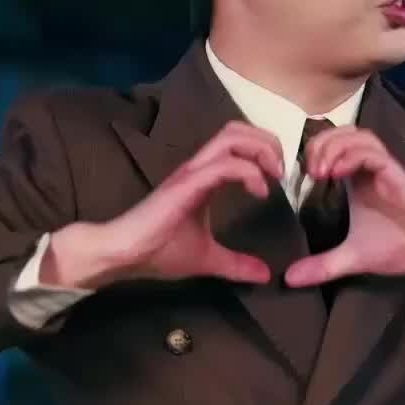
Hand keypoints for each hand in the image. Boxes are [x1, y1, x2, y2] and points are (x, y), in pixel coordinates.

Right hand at [43, 124, 284, 289]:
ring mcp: (192, 172)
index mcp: (204, 177)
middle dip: (267, 143)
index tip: (279, 179)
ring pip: (232, 138)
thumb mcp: (208, 259)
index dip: (264, 151)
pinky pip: (225, 165)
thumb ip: (236, 264)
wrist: (124, 254)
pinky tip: (260, 192)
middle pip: (237, 130)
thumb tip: (264, 274)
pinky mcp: (187, 184)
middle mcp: (199, 167)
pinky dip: (249, 172)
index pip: (237, 144)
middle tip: (281, 171)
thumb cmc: (159, 250)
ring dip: (261, 150)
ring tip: (274, 175)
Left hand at [282, 127, 404, 287]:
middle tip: (308, 171)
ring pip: (358, 136)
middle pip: (342, 132)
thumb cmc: (403, 247)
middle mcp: (371, 170)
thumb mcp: (354, 258)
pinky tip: (337, 174)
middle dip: (319, 143)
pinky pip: (374, 153)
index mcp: (358, 181)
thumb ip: (323, 265)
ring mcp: (386, 171)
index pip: (333, 147)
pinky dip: (352, 156)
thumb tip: (289, 279)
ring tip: (320, 172)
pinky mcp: (399, 176)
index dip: (313, 153)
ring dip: (334, 147)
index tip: (300, 179)